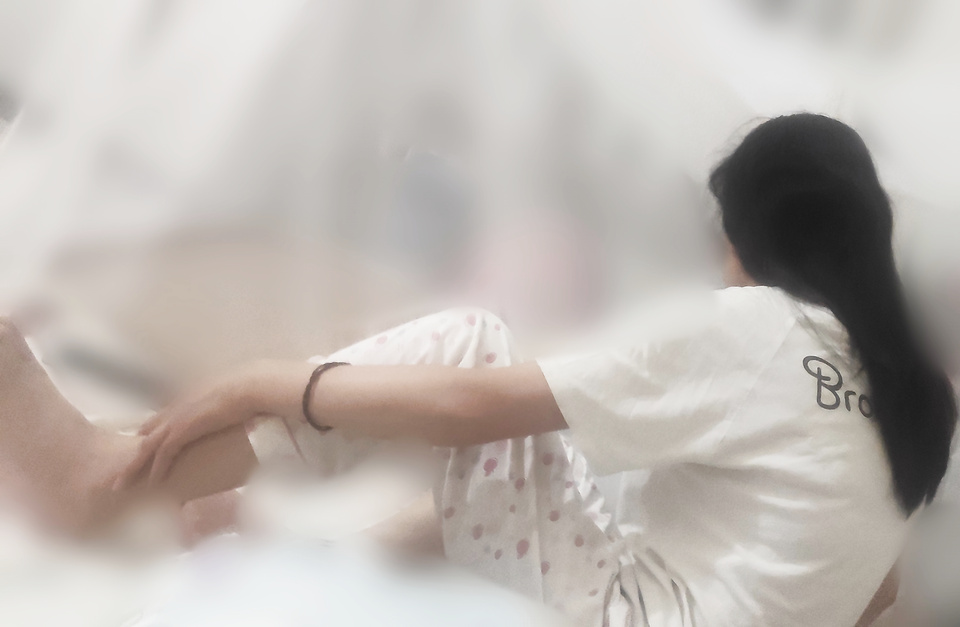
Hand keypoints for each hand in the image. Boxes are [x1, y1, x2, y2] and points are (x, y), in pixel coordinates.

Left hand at [114, 364, 266, 490]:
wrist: (252, 386)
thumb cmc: (249, 389)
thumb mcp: (230, 396)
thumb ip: (223, 404)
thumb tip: (232, 414)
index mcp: (187, 398)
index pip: (161, 419)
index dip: (150, 434)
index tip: (142, 448)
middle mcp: (177, 407)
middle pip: (146, 433)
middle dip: (132, 454)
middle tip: (121, 472)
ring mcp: (178, 418)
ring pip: (146, 446)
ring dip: (133, 467)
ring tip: (122, 484)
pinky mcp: (183, 429)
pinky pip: (163, 453)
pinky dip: (156, 469)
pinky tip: (152, 483)